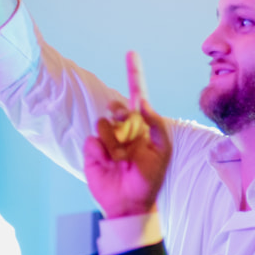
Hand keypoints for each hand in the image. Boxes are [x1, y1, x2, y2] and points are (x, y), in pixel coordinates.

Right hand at [83, 52, 171, 218]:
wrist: (129, 202)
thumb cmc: (149, 177)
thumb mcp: (162, 150)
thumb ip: (156, 124)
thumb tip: (143, 103)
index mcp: (142, 125)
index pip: (137, 94)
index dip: (134, 73)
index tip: (131, 53)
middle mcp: (123, 128)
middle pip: (117, 108)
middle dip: (122, 120)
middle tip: (128, 141)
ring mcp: (106, 138)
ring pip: (104, 124)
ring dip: (114, 143)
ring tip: (120, 160)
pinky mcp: (92, 149)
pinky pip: (93, 140)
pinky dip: (101, 153)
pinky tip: (108, 164)